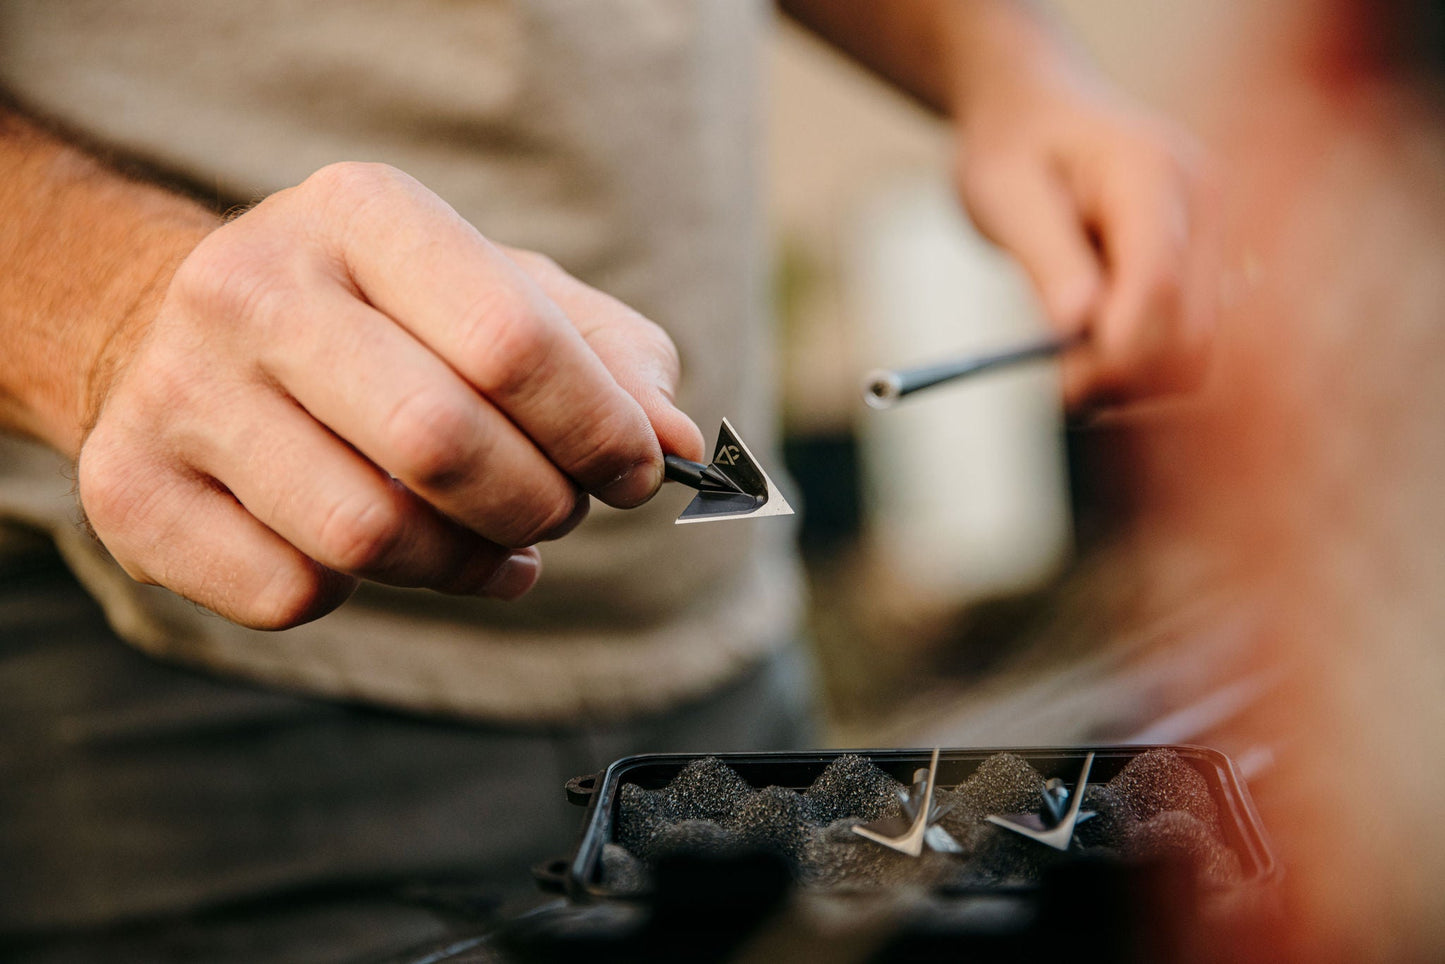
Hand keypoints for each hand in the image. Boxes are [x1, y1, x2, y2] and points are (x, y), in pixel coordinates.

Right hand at [77, 162, 703, 628]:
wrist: (182, 330)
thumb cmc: (384, 322)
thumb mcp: (500, 294)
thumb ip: (606, 358)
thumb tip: (679, 442)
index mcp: (361, 213)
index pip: (512, 340)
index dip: (601, 428)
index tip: (640, 470)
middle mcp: (253, 287)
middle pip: (441, 443)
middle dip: (538, 504)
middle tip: (559, 513)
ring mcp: (176, 389)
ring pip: (370, 535)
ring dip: (463, 563)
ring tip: (489, 543)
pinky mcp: (130, 491)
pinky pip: (292, 593)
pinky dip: (364, 593)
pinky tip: (380, 556)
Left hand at [954, 70, 1218, 408]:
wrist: (1038, 111)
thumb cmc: (1013, 145)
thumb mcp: (1004, 193)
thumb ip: (1044, 257)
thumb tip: (1074, 325)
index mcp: (1154, 174)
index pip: (1160, 285)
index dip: (1115, 351)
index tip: (1059, 387)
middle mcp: (1203, 205)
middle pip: (1192, 330)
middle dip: (1124, 374)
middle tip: (1056, 387)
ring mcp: (1214, 237)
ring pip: (1197, 349)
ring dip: (1132, 375)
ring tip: (1067, 359)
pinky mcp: (1207, 266)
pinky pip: (1186, 341)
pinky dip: (1140, 363)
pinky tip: (1092, 345)